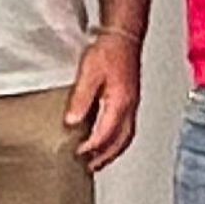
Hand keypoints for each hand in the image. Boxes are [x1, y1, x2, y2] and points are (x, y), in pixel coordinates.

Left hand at [66, 28, 141, 171]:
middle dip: (105, 157)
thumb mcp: (89, 73)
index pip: (105, 134)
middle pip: (120, 141)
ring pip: (126, 137)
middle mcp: (129, 106)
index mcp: (119, 102)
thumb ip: (80, 99)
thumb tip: (72, 121)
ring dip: (113, 151)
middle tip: (90, 167)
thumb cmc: (108, 51)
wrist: (123, 36)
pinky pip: (127, 128)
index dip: (91, 147)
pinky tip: (107, 139)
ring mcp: (132, 104)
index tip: (78, 153)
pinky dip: (117, 140)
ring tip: (98, 160)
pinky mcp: (130, 100)